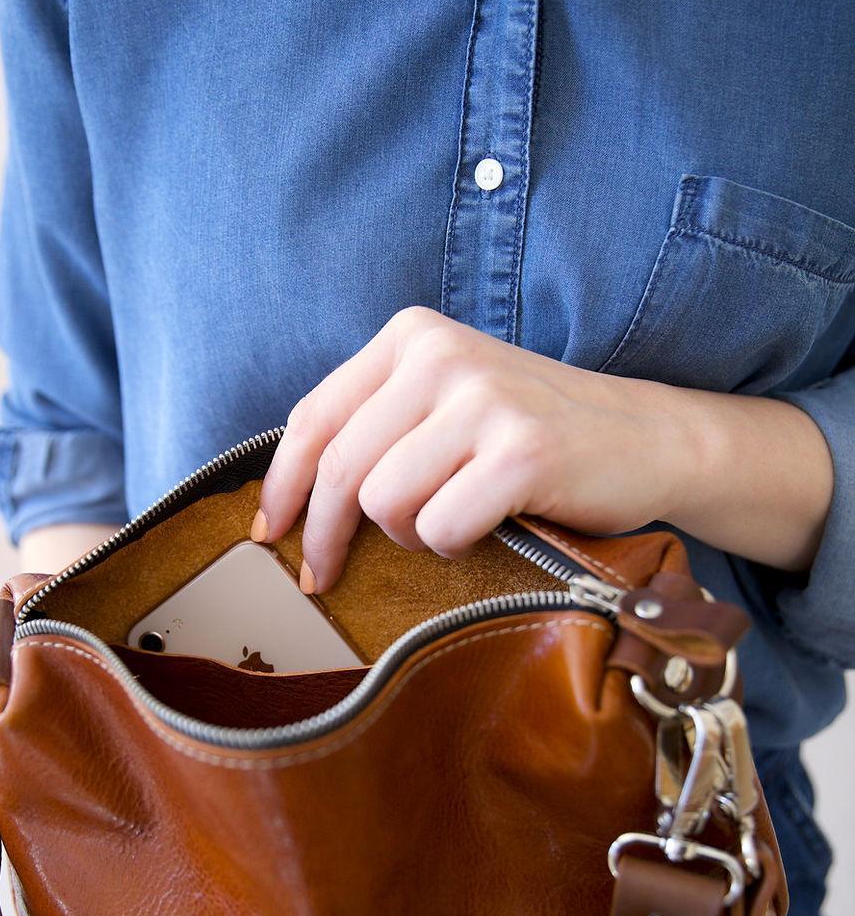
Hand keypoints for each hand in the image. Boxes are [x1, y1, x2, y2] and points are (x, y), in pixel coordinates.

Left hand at [253, 305, 688, 593]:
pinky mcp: (521, 452)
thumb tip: (291, 499)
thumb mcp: (446, 404)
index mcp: (412, 337)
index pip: (315, 418)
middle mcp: (442, 356)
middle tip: (324, 578)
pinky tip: (489, 526)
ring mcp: (484, 401)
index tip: (268, 533)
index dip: (282, 487)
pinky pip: (440, 528)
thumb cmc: (530, 435)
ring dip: (409, 534)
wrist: (646, 438)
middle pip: (341, 470)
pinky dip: (455, 545)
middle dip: (326, 537)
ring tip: (450, 521)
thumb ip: (377, 426)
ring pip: (384, 502)